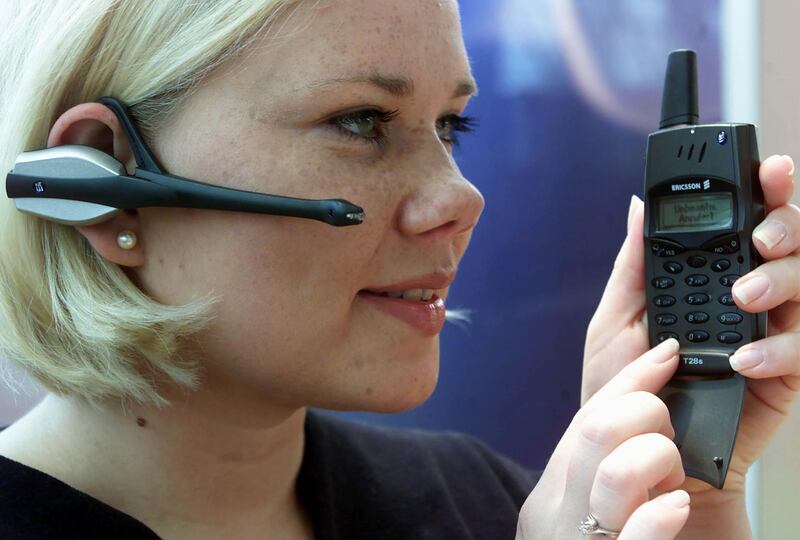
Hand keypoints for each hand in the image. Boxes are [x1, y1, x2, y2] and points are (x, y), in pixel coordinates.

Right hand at [517, 340, 689, 539]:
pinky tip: (676, 509)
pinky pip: (638, 533)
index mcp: (551, 492)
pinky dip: (662, 513)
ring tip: (673, 488)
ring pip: (617, 471)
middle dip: (646, 414)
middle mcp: (557, 512)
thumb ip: (605, 469)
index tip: (667, 353)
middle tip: (669, 445)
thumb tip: (640, 410)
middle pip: (596, 428)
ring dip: (659, 464)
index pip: (586, 415)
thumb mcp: (589, 514)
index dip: (632, 377)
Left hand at [582, 154, 797, 497]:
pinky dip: (779, 349)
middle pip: (788, 245)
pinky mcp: (784, 374)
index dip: (763, 191)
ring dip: (782, 279)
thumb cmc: (625, 387)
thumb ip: (634, 264)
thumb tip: (639, 206)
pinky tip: (743, 358)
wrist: (637, 451)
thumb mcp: (616, 319)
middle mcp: (745, 297)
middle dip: (784, 227)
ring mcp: (769, 333)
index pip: (744, 223)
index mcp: (708, 277)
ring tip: (743, 296)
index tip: (768, 167)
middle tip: (760, 237)